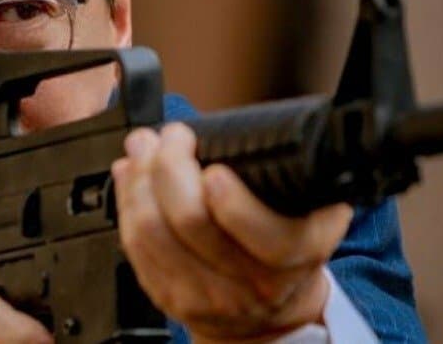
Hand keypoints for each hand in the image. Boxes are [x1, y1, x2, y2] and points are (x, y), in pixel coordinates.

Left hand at [110, 123, 352, 342]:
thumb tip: (241, 129)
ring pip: (152, 232)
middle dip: (170, 166)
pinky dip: (126, 202)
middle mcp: (252, 283)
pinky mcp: (168, 297)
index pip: (267, 236)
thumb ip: (294, 174)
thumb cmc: (289, 243)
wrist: (268, 313)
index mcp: (298, 255)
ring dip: (140, 178)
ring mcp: (206, 296)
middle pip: (192, 222)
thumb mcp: (315, 208)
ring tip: (144, 146)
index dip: (233, 201)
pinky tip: (130, 176)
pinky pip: (134, 246)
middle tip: (172, 136)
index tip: (215, 169)